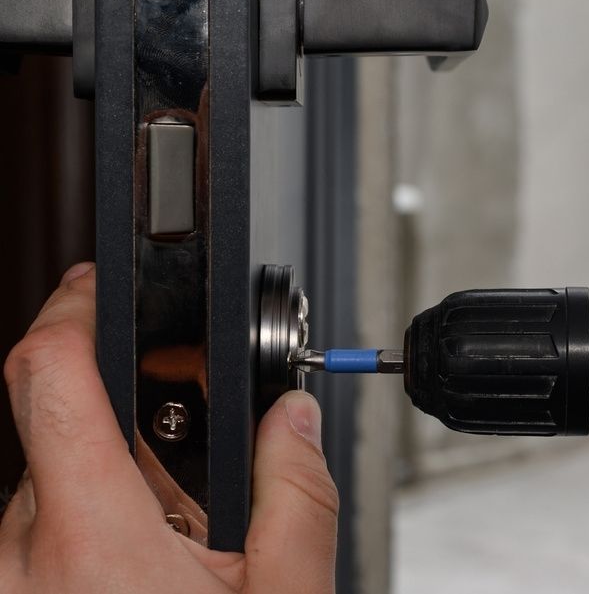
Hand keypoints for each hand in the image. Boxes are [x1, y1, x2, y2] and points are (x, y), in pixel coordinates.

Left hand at [0, 263, 338, 592]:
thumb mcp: (283, 593)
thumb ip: (297, 494)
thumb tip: (292, 417)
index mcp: (92, 538)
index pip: (51, 374)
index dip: (74, 310)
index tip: (97, 287)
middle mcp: (23, 553)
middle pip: (61, 425)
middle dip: (126, 421)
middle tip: (185, 463)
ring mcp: (8, 574)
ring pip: (49, 477)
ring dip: (107, 479)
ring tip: (168, 534)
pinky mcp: (8, 590)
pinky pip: (37, 523)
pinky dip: (85, 520)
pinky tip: (136, 561)